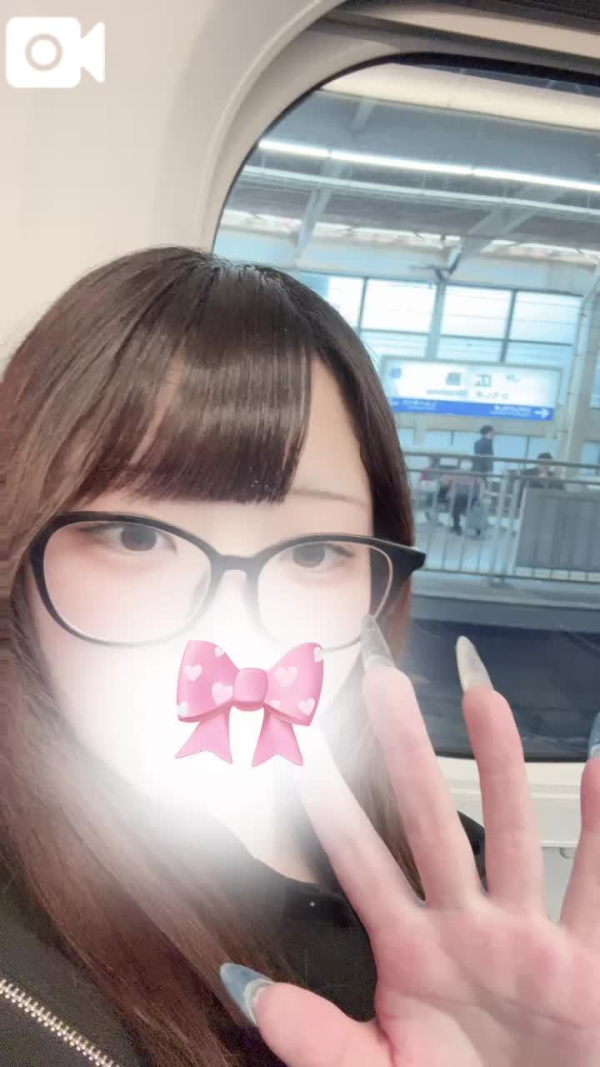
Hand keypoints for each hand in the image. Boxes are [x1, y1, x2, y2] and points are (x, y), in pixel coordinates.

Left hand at [246, 644, 599, 1066]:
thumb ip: (318, 1038)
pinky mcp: (579, 964)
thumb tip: (246, 988)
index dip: (332, 809)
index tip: (301, 749)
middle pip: (430, 825)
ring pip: (512, 838)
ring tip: (484, 699)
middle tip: (382, 683)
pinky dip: (599, 831)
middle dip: (406, 756)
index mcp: (408, 953)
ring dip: (500, 768)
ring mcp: (521, 938)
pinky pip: (594, 891)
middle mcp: (463, 928)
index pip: (361, 866)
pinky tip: (597, 767)